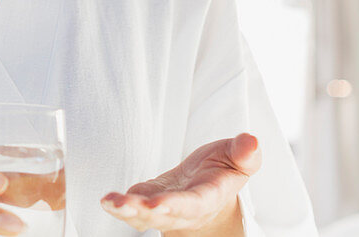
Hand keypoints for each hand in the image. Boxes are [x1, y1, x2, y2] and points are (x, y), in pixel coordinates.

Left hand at [100, 133, 261, 233]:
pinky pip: (132, 209)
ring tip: (110, 202)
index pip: (193, 204)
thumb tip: (252, 141)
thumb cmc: (222, 169)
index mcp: (209, 198)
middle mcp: (184, 210)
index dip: (177, 206)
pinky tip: (106, 200)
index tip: (160, 203)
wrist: (207, 187)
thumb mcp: (237, 157)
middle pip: (164, 215)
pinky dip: (118, 206)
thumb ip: (244, 153)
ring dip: (127, 210)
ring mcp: (162, 209)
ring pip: (144, 217)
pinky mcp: (145, 201)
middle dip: (146, 212)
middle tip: (129, 205)